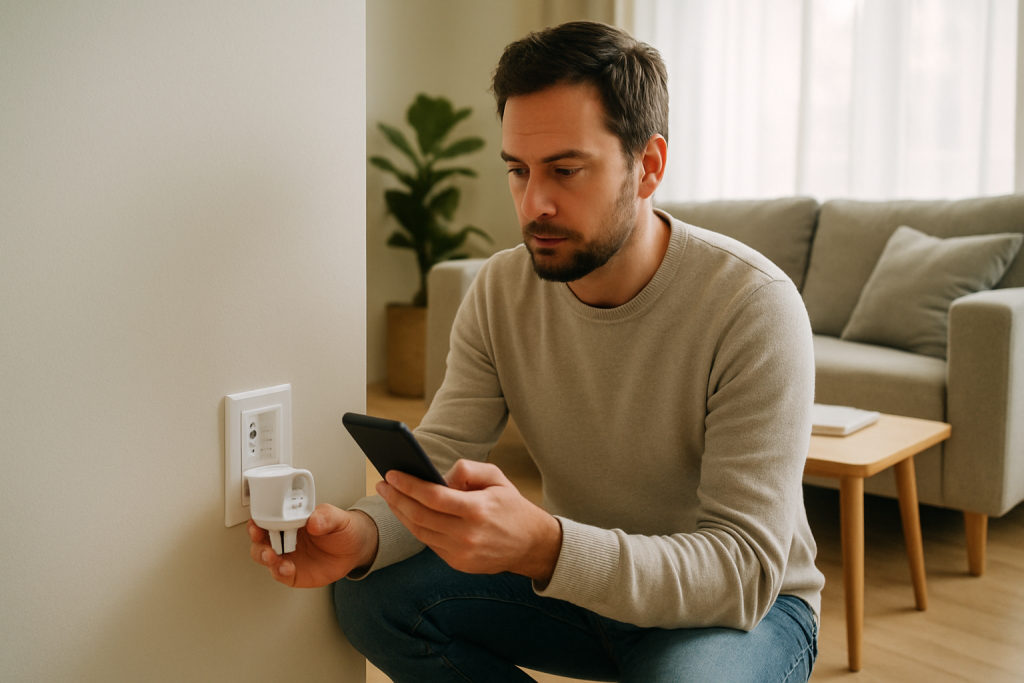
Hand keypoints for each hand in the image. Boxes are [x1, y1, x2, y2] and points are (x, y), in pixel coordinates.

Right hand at [248, 504, 377, 587]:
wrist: (355, 549)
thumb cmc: (343, 529)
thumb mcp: (338, 518)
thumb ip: (326, 517)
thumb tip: (313, 521)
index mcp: (291, 521)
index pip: (267, 520)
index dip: (258, 523)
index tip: (256, 525)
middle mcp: (285, 538)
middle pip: (261, 542)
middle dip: (258, 544)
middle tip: (266, 546)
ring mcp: (288, 556)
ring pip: (266, 558)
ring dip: (266, 558)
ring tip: (273, 558)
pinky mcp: (293, 573)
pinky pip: (280, 574)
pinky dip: (280, 572)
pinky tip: (287, 569)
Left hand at [377, 459, 561, 582]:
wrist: (531, 544)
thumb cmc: (512, 506)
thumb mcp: (496, 478)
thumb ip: (468, 470)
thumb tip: (439, 476)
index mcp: (477, 509)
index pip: (433, 496)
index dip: (408, 484)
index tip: (392, 474)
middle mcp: (467, 534)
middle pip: (420, 515)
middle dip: (397, 498)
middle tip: (383, 484)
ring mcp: (461, 552)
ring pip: (420, 531)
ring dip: (400, 513)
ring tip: (390, 497)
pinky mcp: (458, 563)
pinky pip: (429, 542)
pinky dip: (415, 527)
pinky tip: (407, 513)